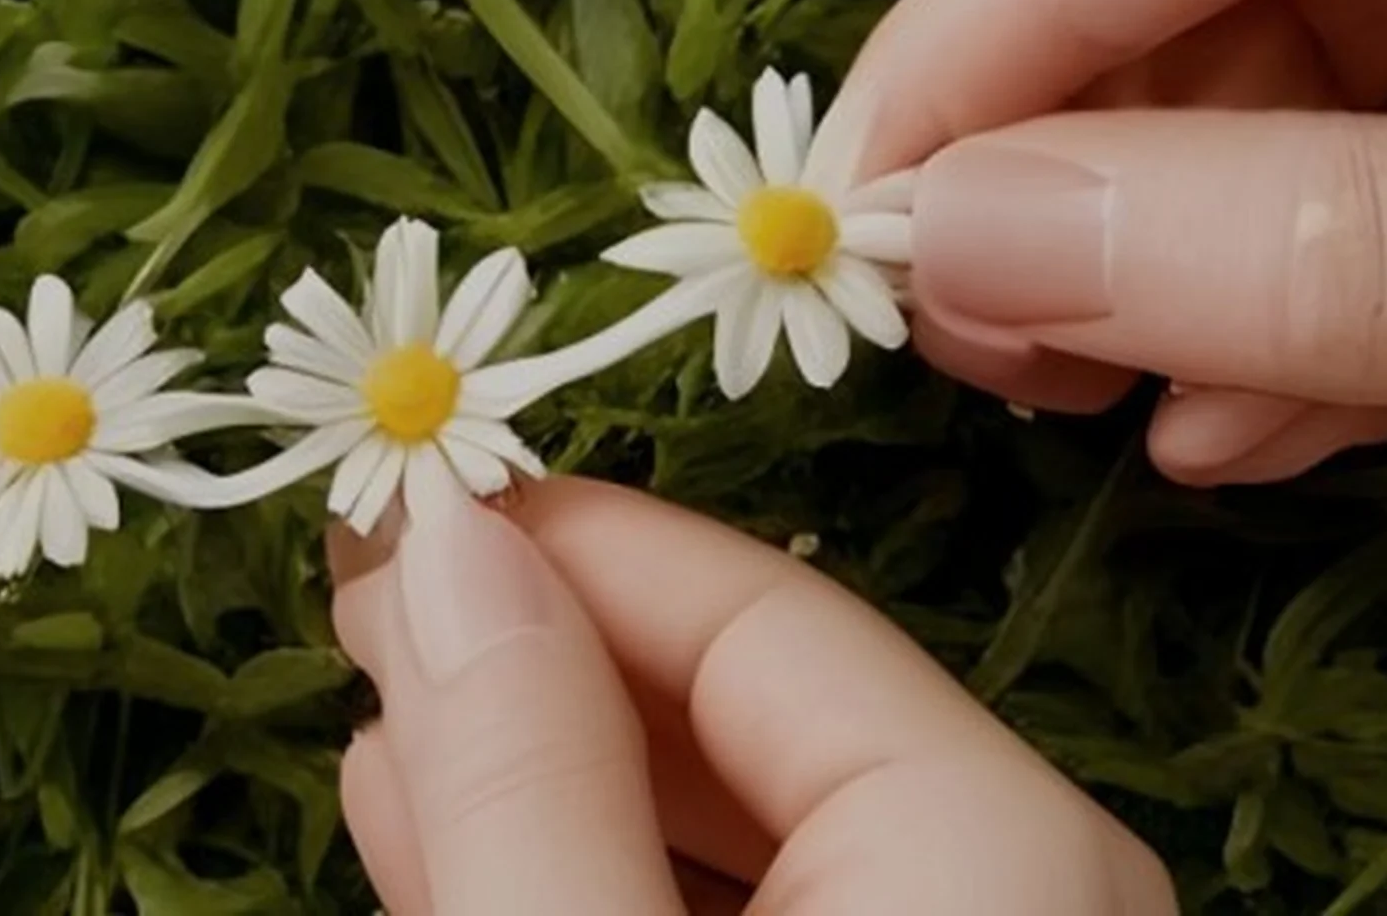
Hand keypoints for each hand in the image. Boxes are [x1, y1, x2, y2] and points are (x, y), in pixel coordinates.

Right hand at [327, 478, 1167, 914]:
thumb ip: (526, 780)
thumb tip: (442, 543)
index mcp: (1006, 849)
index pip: (757, 615)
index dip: (554, 546)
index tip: (385, 509)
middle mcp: (1028, 896)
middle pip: (750, 714)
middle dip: (540, 652)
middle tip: (358, 599)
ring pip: (739, 834)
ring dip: (548, 768)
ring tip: (385, 709)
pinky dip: (601, 876)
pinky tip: (453, 839)